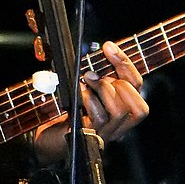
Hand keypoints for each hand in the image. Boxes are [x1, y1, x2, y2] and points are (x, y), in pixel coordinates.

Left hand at [34, 40, 149, 165]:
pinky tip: (79, 93)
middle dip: (118, 81)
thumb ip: (99, 74)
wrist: (46, 135)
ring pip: (119, 111)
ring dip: (103, 89)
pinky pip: (100, 118)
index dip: (125, 64)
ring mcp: (106, 133)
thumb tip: (106, 51)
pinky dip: (90, 100)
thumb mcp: (86, 87)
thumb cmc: (66, 109)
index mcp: (122, 109)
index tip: (109, 46)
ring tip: (86, 79)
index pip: (137, 86)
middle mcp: (119, 125)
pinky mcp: (89, 137)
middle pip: (138, 105)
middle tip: (94, 74)